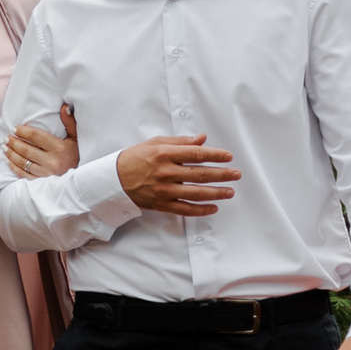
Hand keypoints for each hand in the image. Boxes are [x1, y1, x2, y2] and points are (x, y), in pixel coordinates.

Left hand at [5, 104, 77, 180]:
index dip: (23, 131)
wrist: (81, 179)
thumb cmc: (76, 155)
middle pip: (26, 149)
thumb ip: (69, 122)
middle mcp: (52, 161)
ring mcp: (45, 173)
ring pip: (23, 162)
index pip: (36, 136)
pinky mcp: (41, 182)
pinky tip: (8, 160)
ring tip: (5, 147)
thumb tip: (64, 107)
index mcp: (59, 148)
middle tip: (6, 137)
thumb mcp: (76, 138)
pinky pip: (23, 174)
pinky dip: (14, 167)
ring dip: (11, 153)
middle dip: (14, 142)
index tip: (15, 129)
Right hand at [116, 132, 243, 215]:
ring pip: (196, 193)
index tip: (228, 157)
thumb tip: (202, 139)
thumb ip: (181, 141)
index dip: (214, 155)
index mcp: (164, 154)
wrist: (114, 179)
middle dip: (221, 175)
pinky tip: (213, 208)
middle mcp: (165, 172)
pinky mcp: (161, 204)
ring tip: (230, 192)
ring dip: (216, 193)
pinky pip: (185, 209)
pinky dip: (201, 210)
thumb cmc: (136, 158)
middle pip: (200, 174)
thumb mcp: (156, 143)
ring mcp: (164, 190)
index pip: (195, 154)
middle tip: (236, 174)